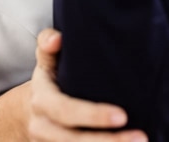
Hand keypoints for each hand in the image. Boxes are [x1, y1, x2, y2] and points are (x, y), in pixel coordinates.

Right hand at [28, 28, 147, 141]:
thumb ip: (48, 44)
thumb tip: (57, 38)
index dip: (93, 116)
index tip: (122, 116)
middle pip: (73, 140)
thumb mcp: (46, 61)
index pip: (66, 110)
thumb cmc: (49, 80)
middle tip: (140, 137)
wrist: (28, 111)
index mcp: (42, 100)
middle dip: (108, 141)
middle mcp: (42, 126)